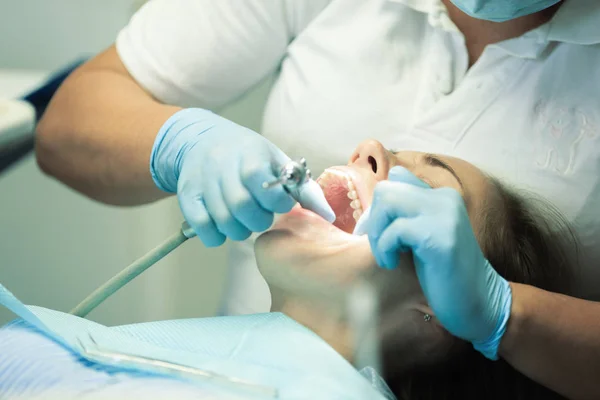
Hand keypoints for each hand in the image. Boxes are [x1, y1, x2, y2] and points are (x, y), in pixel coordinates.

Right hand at [150, 108, 332, 246]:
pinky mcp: (188, 197)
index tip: (281, 203)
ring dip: (240, 231)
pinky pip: (201, 227)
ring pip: (223, 221)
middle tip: (263, 216)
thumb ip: (303, 189)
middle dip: (259, 221)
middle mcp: (222, 167)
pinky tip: (225, 228)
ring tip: (245, 222)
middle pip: (242, 207)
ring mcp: (203, 183)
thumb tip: (329, 216)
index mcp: (250, 154)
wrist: (201, 140)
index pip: (260, 181)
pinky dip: (216, 236)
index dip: (276, 200)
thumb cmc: (250, 156)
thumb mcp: (277, 161)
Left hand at [355, 166, 511, 358]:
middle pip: (386, 189)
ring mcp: (444, 215)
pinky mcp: (441, 237)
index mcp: (441, 195)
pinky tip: (392, 264)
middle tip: (381, 248)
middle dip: (373, 220)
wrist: (477, 302)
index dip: (379, 206)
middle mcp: (444, 198)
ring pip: (387, 202)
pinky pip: (395, 231)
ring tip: (386, 256)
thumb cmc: (444, 272)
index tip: (379, 232)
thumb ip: (409, 212)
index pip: (397, 177)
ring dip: (377, 233)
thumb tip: (380, 194)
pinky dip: (385, 249)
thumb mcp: (424, 234)